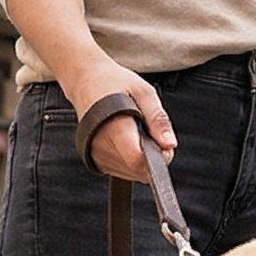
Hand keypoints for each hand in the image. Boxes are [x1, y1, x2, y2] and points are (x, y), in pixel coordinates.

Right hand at [61, 57, 175, 183]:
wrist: (85, 81)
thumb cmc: (115, 83)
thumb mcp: (144, 92)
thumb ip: (158, 120)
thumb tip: (170, 145)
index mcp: (114, 127)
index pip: (137, 160)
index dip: (158, 158)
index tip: (164, 145)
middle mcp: (101, 146)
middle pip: (137, 170)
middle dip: (154, 158)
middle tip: (151, 133)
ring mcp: (96, 155)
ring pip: (133, 173)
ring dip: (143, 159)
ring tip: (135, 133)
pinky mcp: (95, 161)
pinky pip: (123, 171)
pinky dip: (132, 160)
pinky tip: (127, 140)